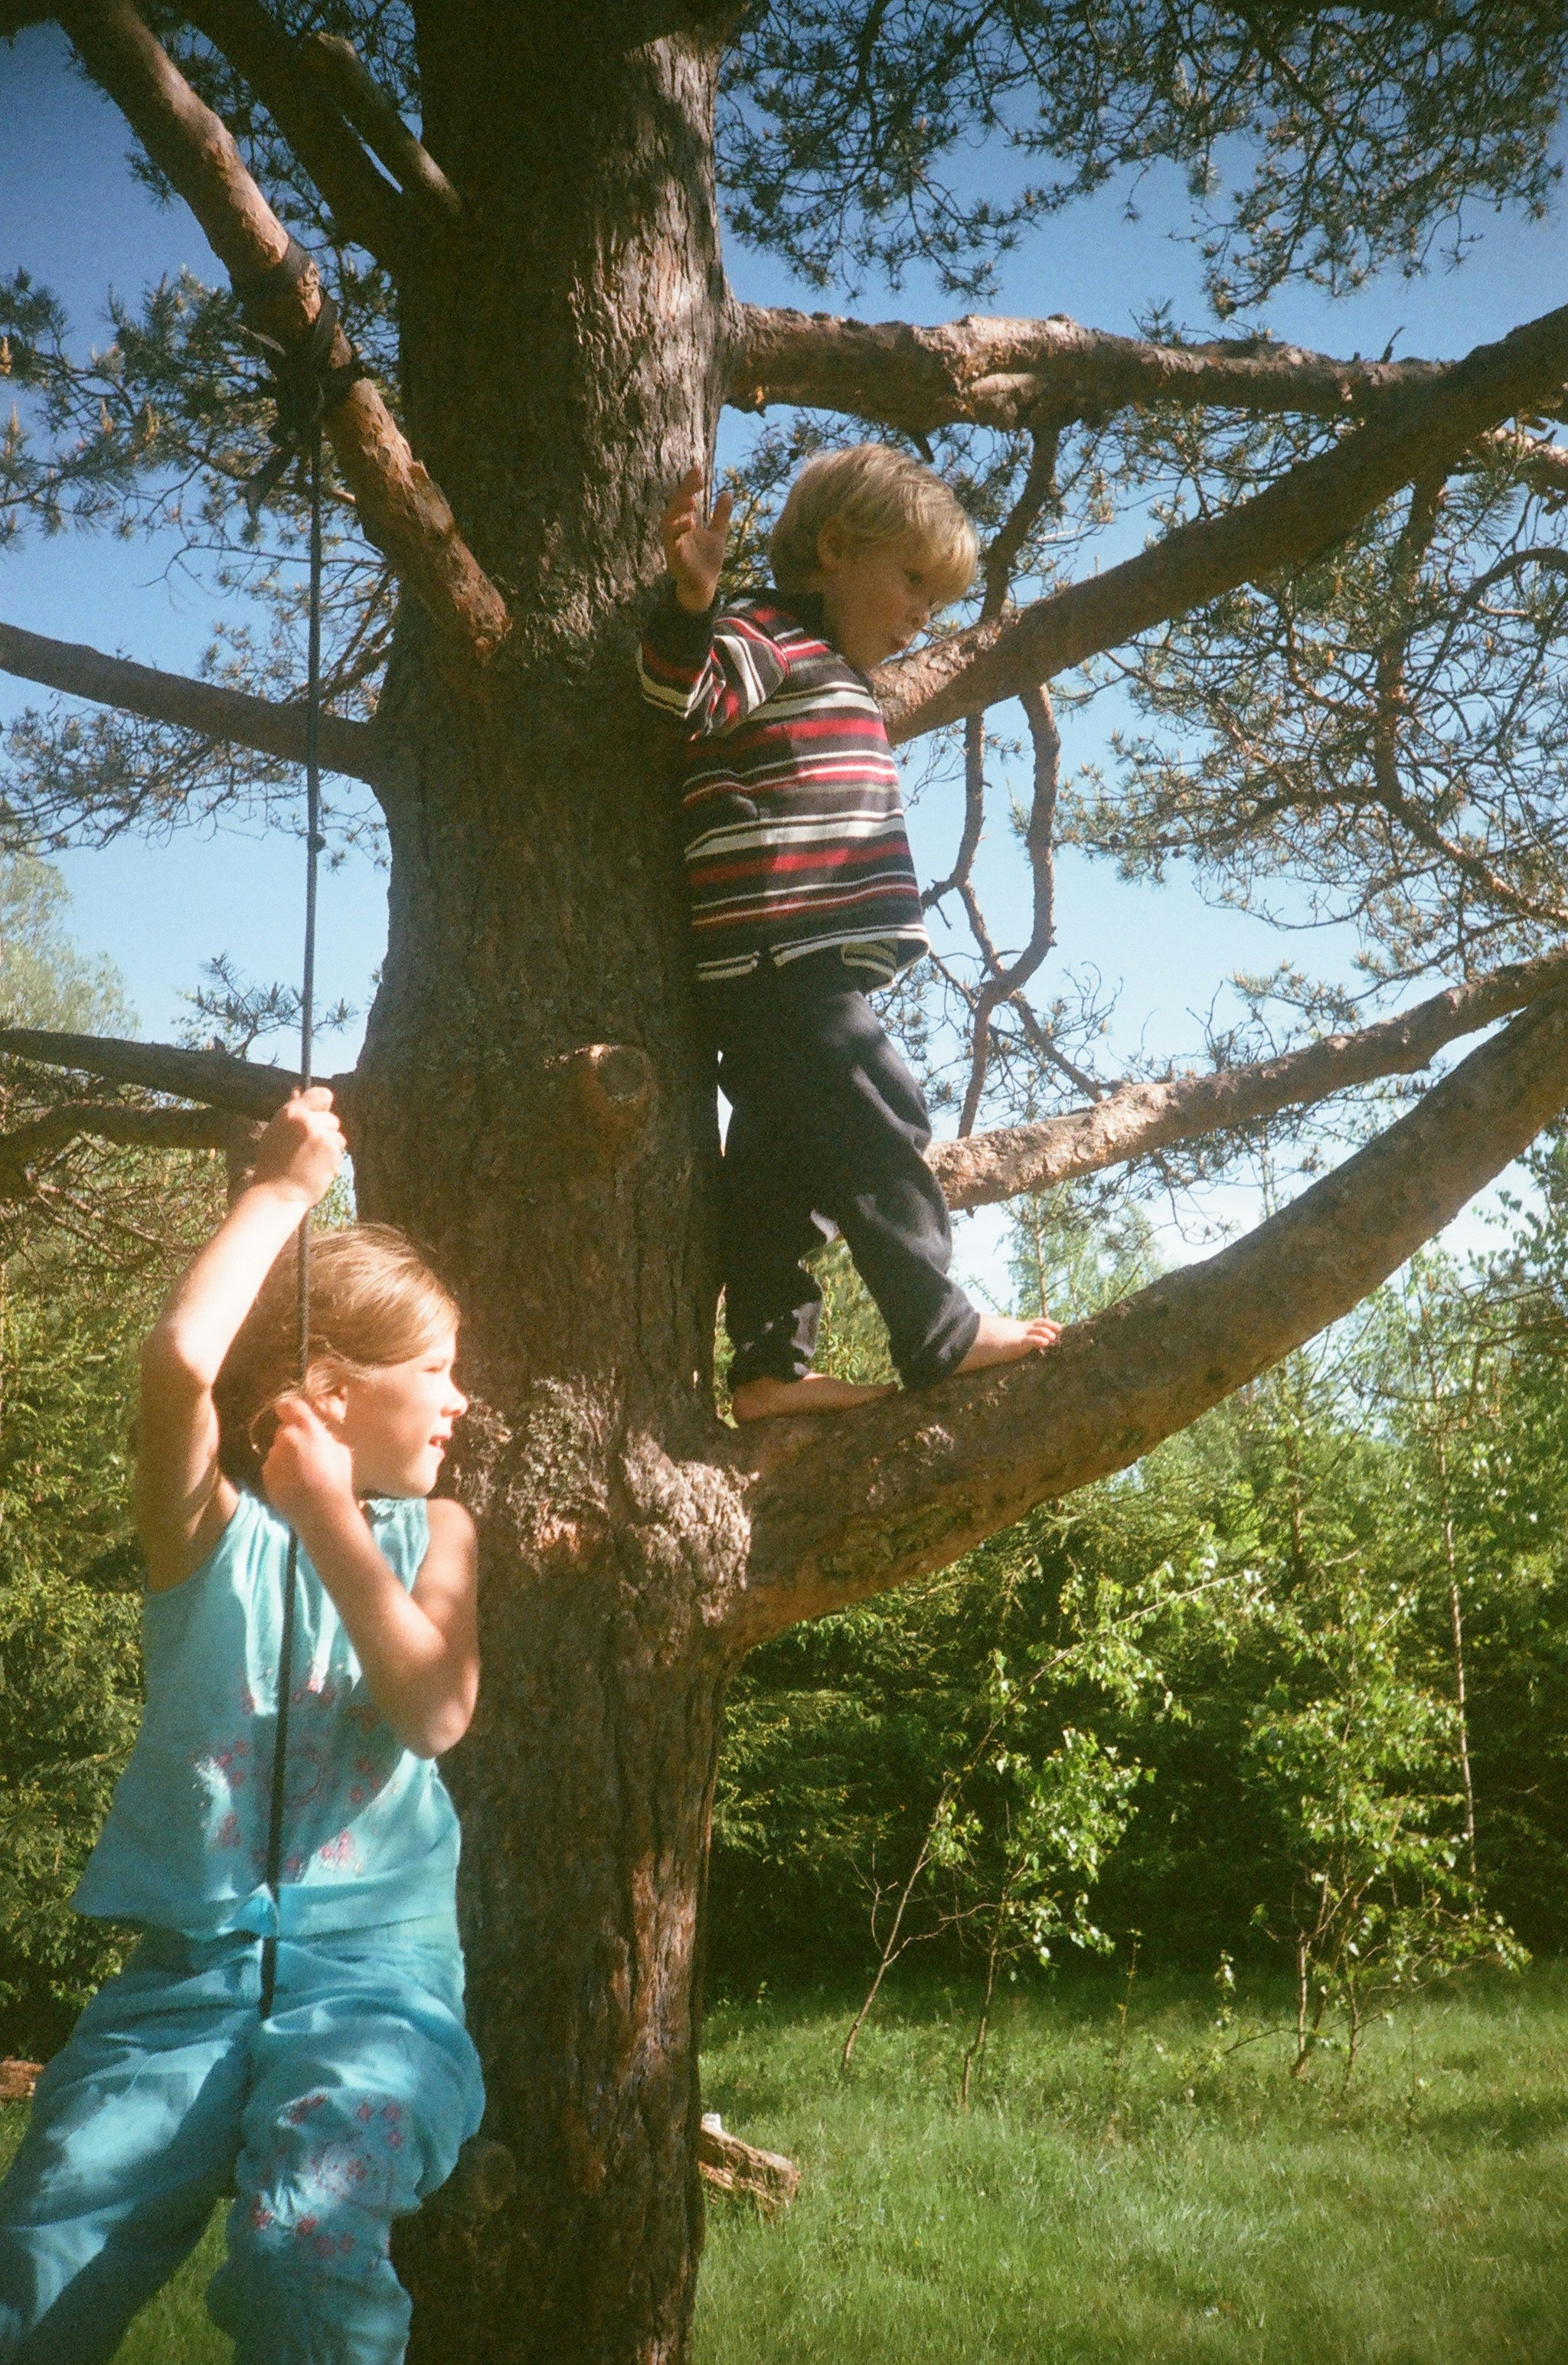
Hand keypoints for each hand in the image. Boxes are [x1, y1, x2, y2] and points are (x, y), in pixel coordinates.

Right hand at [250, 1087, 343, 1207]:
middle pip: (333, 1119)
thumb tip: (297, 1090)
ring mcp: (320, 1134)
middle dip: (326, 1134)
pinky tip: (317, 1172)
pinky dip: (332, 1163)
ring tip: (311, 1163)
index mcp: (290, 1113)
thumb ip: (292, 1114)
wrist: (278, 1194)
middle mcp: (306, 1120)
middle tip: (309, 1151)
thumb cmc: (273, 1167)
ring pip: (339, 1138)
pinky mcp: (331, 1150)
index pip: (322, 1094)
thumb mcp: (276, 1134)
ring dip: (331, 1149)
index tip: (321, 1115)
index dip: (324, 1105)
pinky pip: (339, 1153)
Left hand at [261, 1393, 356, 1527]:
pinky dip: (279, 1472)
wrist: (321, 1511)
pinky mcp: (266, 1474)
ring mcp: (273, 1457)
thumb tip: (317, 1433)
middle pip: (283, 1430)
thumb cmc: (337, 1479)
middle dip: (292, 1438)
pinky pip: (272, 1467)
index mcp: (307, 1428)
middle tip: (305, 1453)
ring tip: (300, 1473)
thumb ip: (324, 1436)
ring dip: (285, 1456)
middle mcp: (286, 1438)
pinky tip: (293, 1484)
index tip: (293, 1415)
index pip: (290, 1405)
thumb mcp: (340, 1450)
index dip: (290, 1409)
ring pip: (277, 1450)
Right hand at [662, 463, 732, 613]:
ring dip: (679, 513)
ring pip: (668, 525)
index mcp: (684, 524)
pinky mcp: (675, 560)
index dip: (689, 484)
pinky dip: (678, 534)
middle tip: (696, 481)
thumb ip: (721, 515)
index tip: (698, 469)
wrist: (704, 587)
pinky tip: (690, 523)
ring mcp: (673, 546)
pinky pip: (673, 545)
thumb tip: (728, 492)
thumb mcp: (718, 534)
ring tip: (692, 502)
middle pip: (674, 508)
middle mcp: (675, 532)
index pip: (684, 499)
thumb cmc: (707, 561)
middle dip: (683, 493)